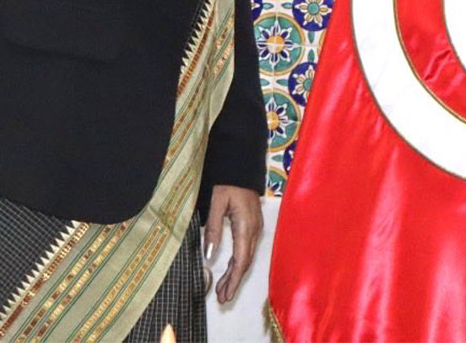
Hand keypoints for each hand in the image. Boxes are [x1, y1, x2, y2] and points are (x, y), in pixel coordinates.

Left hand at [204, 184, 262, 304]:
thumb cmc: (227, 182)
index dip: (234, 280)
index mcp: (246, 226)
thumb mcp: (216, 204)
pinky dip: (238, 262)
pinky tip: (229, 269)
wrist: (241, 166)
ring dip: (235, 274)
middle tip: (223, 299)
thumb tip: (210, 257)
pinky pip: (246, 249)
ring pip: (246, 257)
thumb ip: (213, 230)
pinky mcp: (253, 225)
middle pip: (245, 262)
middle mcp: (254, 230)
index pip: (241, 260)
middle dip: (234, 282)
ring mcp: (255, 228)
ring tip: (224, 290)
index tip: (226, 296)